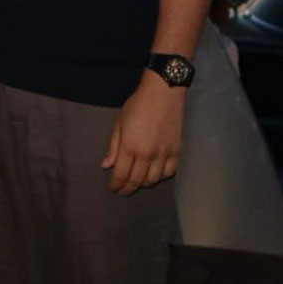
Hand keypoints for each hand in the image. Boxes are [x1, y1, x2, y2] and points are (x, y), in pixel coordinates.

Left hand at [101, 69, 184, 194]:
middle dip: (127, 188)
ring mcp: (164, 154)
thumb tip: (106, 166)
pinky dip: (161, 176)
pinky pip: (169, 172)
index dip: (116, 185)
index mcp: (130, 146)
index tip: (112, 188)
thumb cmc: (137, 105)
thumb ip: (113, 146)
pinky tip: (155, 173)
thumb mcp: (119, 122)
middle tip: (121, 190)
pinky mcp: (177, 151)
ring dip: (143, 184)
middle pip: (136, 181)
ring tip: (136, 181)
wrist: (163, 93)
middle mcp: (147, 154)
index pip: (121, 174)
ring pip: (153, 180)